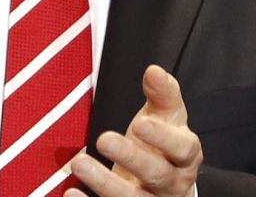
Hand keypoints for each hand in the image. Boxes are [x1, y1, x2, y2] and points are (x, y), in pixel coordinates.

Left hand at [67, 65, 201, 196]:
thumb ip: (163, 95)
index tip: (139, 124)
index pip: (181, 148)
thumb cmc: (163, 146)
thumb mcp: (168, 119)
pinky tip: (70, 192)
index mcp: (185, 157)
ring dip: (105, 184)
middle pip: (157, 174)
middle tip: (103, 139)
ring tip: (79, 164)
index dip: (162, 138)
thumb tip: (154, 70)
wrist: (166, 188)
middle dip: (130, 158)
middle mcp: (173, 184)